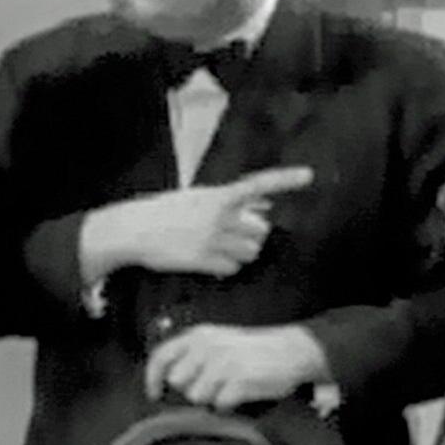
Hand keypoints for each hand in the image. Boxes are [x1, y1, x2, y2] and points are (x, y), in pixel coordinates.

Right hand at [83, 166, 313, 278]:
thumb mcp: (199, 197)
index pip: (258, 184)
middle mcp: (218, 216)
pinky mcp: (203, 260)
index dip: (284, 180)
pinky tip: (209, 259)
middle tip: (235, 235)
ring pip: (249, 252)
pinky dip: (225, 267)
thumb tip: (265, 202)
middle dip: (253, 235)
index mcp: (217, 196)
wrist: (135, 229)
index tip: (308, 176)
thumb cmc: (168, 210)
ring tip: (221, 247)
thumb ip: (233, 200)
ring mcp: (212, 239)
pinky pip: (231, 268)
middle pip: (260, 231)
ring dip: (242, 252)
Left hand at [144, 324, 328, 410]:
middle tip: (213, 384)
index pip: (162, 356)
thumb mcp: (219, 340)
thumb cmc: (253, 349)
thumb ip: (193, 353)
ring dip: (212, 398)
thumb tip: (168, 380)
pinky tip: (241, 393)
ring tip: (230, 386)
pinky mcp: (239, 379)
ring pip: (198, 396)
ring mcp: (224, 363)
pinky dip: (230, 404)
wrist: (291, 350)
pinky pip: (220, 404)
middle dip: (192, 388)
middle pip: (179, 383)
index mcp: (199, 336)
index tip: (155, 394)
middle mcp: (208, 347)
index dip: (153, 378)